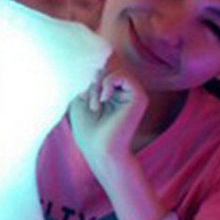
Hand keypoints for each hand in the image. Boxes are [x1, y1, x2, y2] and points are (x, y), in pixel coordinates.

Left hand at [67, 60, 148, 185]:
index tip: (85, 99)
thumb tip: (100, 69)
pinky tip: (103, 99)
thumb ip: (89, 84)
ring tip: (95, 105)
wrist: (99, 150)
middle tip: (90, 104)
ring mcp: (132, 96)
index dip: (91, 80)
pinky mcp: (139, 97)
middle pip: (108, 72)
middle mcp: (123, 95)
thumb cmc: (87, 132)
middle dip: (94, 84)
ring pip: (116, 72)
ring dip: (99, 86)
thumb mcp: (80, 102)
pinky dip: (109, 83)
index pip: (103, 74)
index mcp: (111, 97)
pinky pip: (124, 76)